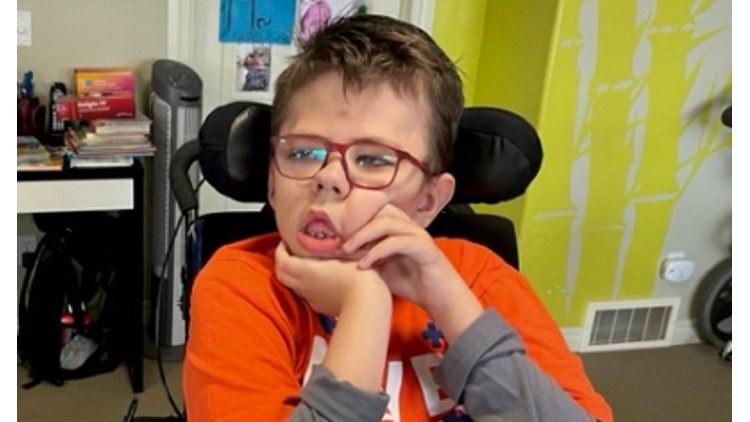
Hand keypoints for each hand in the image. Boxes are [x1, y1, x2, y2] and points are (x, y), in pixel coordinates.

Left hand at [274, 241, 386, 315]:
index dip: (280, 251)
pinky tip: (317, 281)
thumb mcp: (343, 255)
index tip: (285, 243)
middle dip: (281, 263)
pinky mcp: (320, 307)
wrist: (366, 303)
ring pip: (292, 286)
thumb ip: (330, 250)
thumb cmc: (358, 275)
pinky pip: (306, 295)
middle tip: (289, 253)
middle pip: (281, 275)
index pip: (281, 261)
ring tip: (302, 265)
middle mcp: (304, 286)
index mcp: (306, 271)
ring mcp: (311, 298)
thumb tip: (327, 241)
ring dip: (292, 275)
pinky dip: (304, 286)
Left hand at [342, 204, 464, 311]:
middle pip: (381, 210)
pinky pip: (397, 242)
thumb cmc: (412, 283)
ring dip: (364, 235)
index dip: (357, 219)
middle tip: (341, 242)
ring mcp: (419, 236)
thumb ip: (367, 257)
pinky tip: (365, 264)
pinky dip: (378, 251)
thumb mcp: (383, 269)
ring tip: (348, 250)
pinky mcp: (425, 249)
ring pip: (388, 222)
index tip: (338, 236)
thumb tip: (341, 254)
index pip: (377, 210)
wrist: (441, 299)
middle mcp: (410, 227)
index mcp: (401, 228)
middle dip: (358, 223)